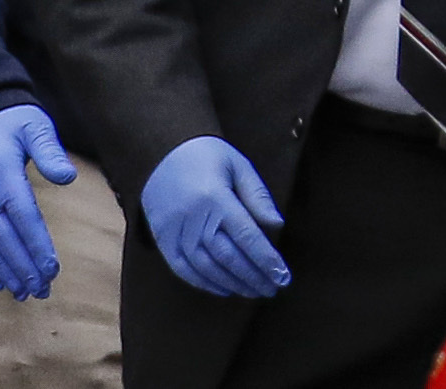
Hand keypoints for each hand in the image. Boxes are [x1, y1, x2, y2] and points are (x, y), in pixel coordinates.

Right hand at [0, 104, 70, 300]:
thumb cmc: (9, 121)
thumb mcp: (34, 125)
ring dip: (3, 271)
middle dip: (22, 267)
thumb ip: (50, 151)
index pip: (22, 218)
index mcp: (2, 175)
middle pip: (2, 239)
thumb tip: (68, 178)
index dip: (36, 246)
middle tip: (41, 291)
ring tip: (22, 292)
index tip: (51, 269)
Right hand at [141, 138, 286, 299]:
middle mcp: (194, 220)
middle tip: (273, 289)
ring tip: (254, 292)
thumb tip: (278, 225)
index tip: (283, 276)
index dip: (266, 260)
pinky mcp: (163, 241)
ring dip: (232, 284)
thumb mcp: (239, 167)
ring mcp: (176, 233)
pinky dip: (205, 283)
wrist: (162, 155)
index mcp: (216, 200)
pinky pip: (184, 269)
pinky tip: (224, 289)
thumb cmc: (209, 157)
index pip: (247, 237)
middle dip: (253, 277)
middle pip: (228, 257)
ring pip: (207, 268)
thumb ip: (257, 197)